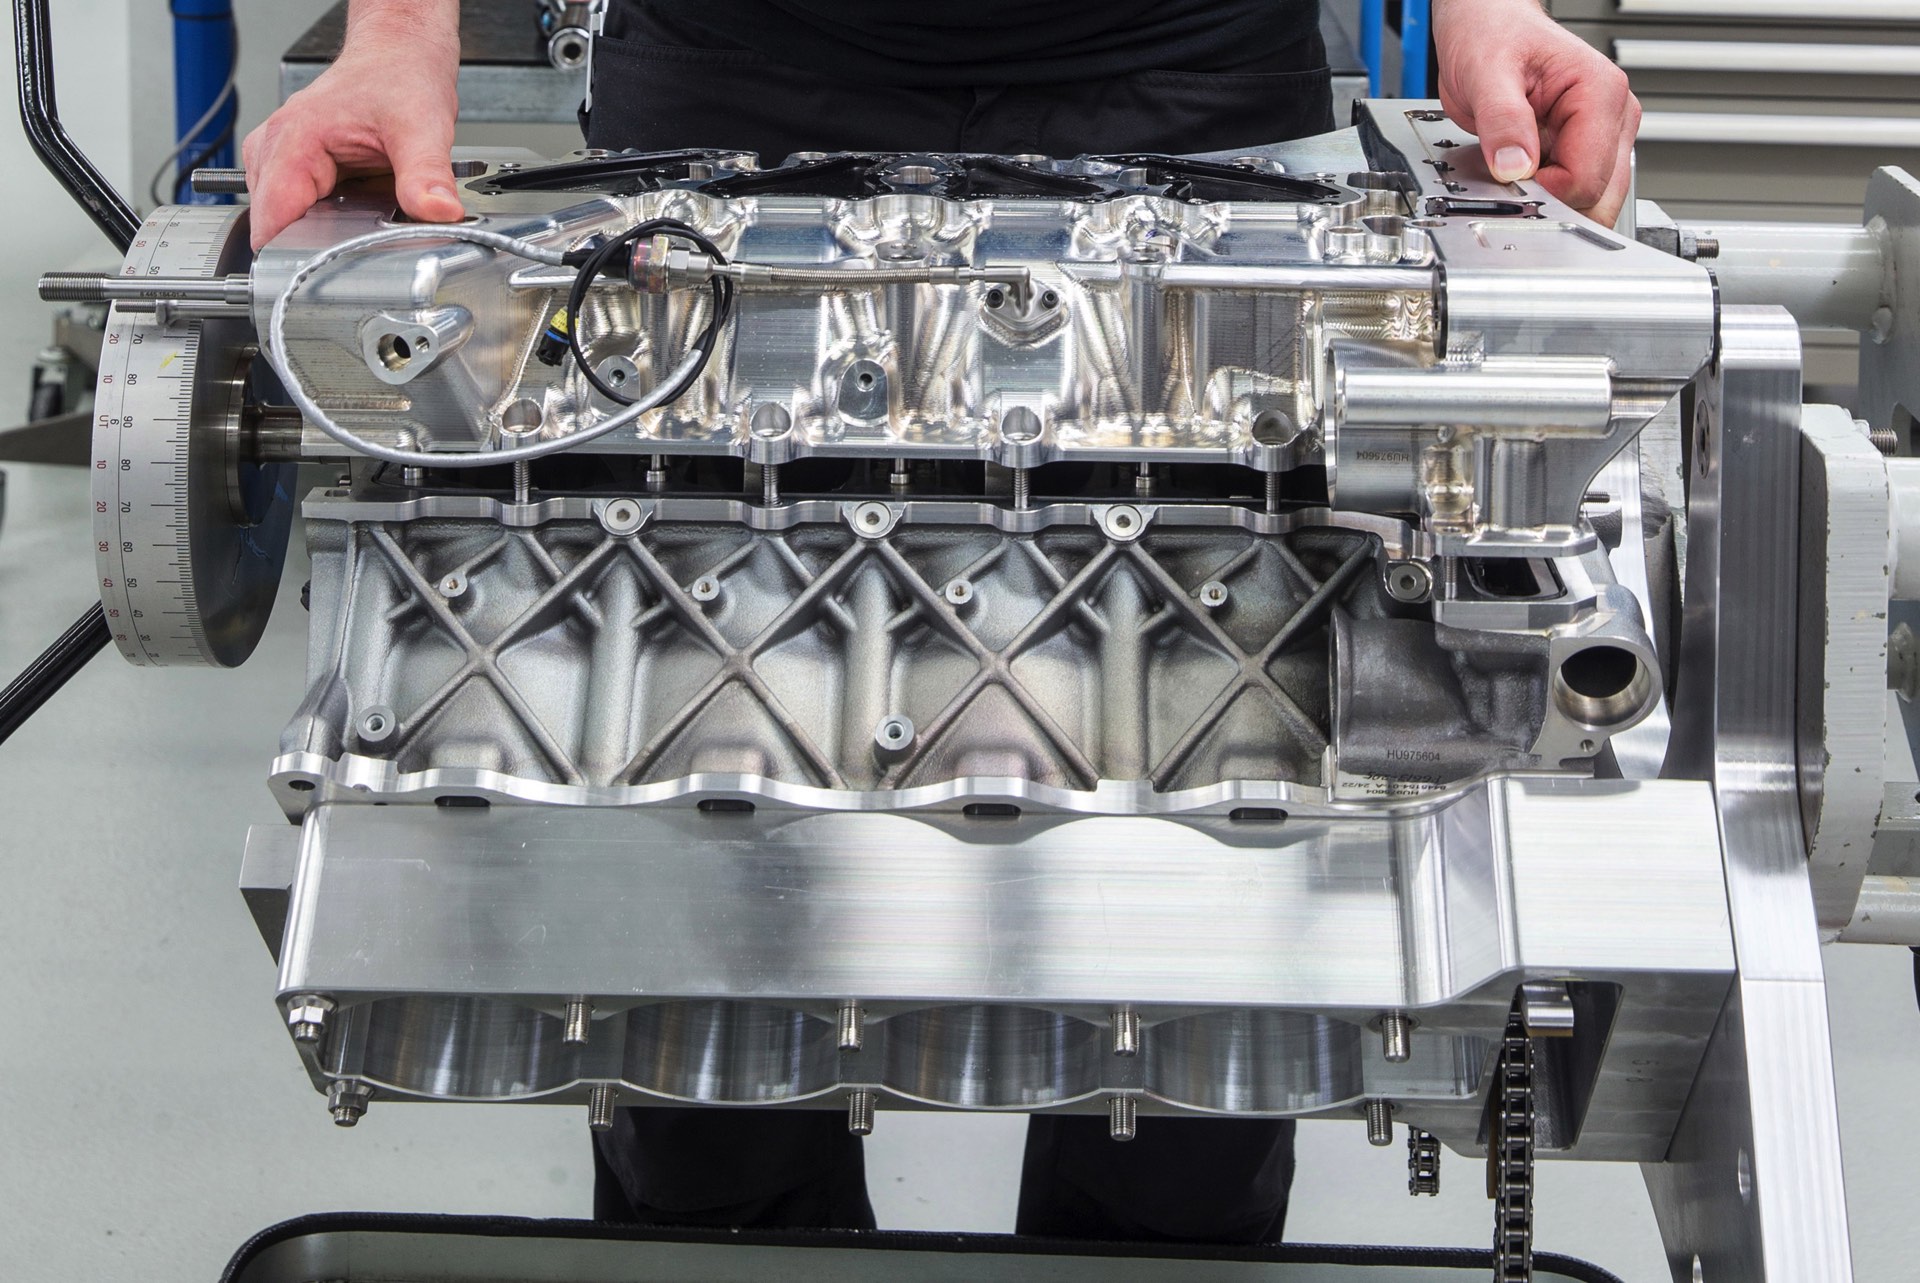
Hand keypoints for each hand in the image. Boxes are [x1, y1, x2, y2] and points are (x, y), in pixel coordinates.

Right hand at [242, 0, 463, 248]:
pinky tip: (353, 226)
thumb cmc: (400, 74)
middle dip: (308, 251)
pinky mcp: (298, 168)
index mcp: (294, 140)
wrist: (400, 52)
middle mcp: (277, 150)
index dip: (289, 257)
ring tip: (356, 244)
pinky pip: (300, 209)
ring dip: (316, 238)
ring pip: (285, 221)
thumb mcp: (421, 125)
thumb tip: (438, 212)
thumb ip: (426, 173)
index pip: (271, 217)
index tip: (315, 283)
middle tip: (354, 266)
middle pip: (275, 226)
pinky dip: (324, 224)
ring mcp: (282, 159)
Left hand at [1433, 0, 1640, 226]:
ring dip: (1552, 202)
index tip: (1510, 182)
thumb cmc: (1492, 34)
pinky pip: (1574, 190)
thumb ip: (1502, 120)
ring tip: (1517, 171)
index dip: (1545, 193)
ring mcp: (1603, 134)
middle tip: (1510, 181)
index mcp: (1600, 92)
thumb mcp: (1486, 72)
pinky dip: (1549, 196)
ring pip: (1592, 200)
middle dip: (1553, 203)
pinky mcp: (1586, 147)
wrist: (1486, 24)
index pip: (1586, 178)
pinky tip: (1525, 174)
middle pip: (1597, 196)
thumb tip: (1514, 167)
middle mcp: (1613, 114)